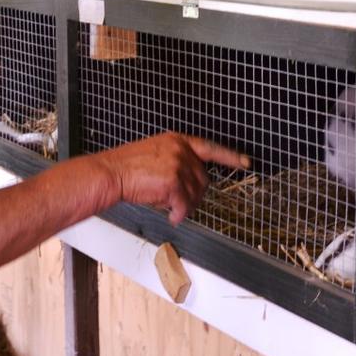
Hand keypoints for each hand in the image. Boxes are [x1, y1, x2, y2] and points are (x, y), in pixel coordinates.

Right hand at [96, 132, 248, 224]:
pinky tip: (170, 215)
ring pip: (195, 195)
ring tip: (169, 207)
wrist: (110, 173)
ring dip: (184, 206)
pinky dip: (178, 214)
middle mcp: (180, 150)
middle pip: (203, 179)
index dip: (229, 156)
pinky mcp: (173, 182)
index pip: (210, 148)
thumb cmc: (127, 167)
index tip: (245, 162)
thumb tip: (190, 181)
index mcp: (177, 141)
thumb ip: (175, 160)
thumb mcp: (155, 153)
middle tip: (180, 203)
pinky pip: (184, 206)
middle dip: (194, 195)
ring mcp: (178, 164)